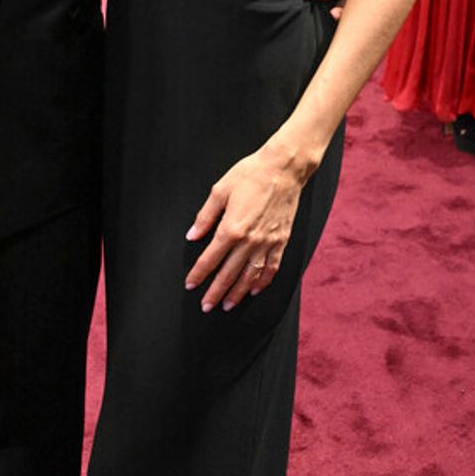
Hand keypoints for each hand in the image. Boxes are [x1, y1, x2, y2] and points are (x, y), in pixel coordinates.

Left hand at [184, 146, 303, 312]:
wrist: (284, 169)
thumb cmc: (250, 174)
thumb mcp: (220, 190)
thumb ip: (205, 217)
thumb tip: (192, 236)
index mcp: (232, 228)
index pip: (210, 258)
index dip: (199, 273)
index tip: (190, 284)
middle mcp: (250, 241)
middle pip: (229, 273)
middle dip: (216, 292)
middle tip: (206, 306)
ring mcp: (268, 243)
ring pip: (251, 276)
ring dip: (238, 293)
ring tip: (228, 305)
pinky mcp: (281, 241)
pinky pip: (272, 268)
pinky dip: (263, 282)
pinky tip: (255, 290)